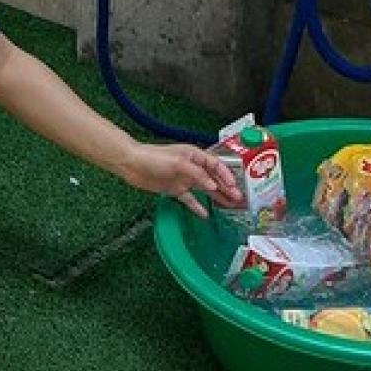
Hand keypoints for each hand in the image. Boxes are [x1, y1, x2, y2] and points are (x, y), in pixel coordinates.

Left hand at [117, 143, 240, 217]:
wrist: (132, 164)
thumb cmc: (154, 157)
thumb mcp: (179, 163)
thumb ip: (198, 175)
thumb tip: (214, 186)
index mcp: (195, 156)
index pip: (216, 165)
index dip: (227, 175)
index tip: (235, 186)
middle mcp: (192, 167)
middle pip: (214, 178)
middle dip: (227, 188)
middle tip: (239, 199)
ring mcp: (184, 179)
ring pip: (205, 189)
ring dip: (217, 197)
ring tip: (230, 206)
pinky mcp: (175, 189)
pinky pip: (189, 199)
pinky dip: (197, 206)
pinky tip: (205, 214)